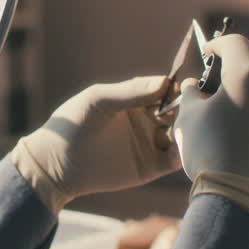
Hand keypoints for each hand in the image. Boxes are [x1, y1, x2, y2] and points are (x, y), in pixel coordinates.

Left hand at [11, 76, 181, 212]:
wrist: (58, 163)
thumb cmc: (73, 124)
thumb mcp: (99, 100)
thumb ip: (130, 91)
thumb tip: (164, 81)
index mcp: (135, 99)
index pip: (166, 90)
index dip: (177, 89)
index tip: (185, 89)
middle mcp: (147, 119)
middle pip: (178, 111)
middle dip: (187, 110)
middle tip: (190, 112)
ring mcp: (151, 143)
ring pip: (181, 135)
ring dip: (189, 131)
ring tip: (186, 131)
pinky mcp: (152, 167)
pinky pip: (175, 159)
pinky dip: (184, 154)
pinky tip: (184, 149)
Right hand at [174, 34, 248, 232]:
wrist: (239, 196)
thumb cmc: (209, 149)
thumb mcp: (189, 116)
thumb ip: (191, 92)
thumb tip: (195, 87)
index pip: (234, 43)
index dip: (215, 46)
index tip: (205, 55)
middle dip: (231, 70)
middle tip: (210, 86)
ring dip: (245, 91)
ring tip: (223, 111)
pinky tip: (238, 131)